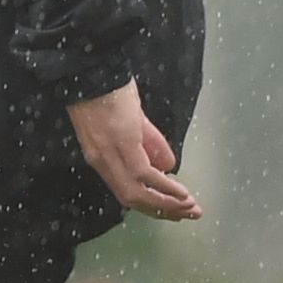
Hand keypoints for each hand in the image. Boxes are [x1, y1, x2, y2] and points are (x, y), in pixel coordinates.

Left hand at [66, 81, 197, 221]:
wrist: (92, 67)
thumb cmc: (109, 89)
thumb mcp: (130, 120)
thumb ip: (148, 143)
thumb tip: (168, 168)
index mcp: (99, 156)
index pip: (123, 191)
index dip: (150, 205)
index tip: (173, 212)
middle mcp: (100, 160)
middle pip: (131, 199)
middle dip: (163, 211)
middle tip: (189, 215)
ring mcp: (109, 152)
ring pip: (137, 192)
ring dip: (167, 204)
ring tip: (190, 208)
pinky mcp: (122, 141)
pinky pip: (144, 174)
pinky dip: (164, 187)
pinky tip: (181, 192)